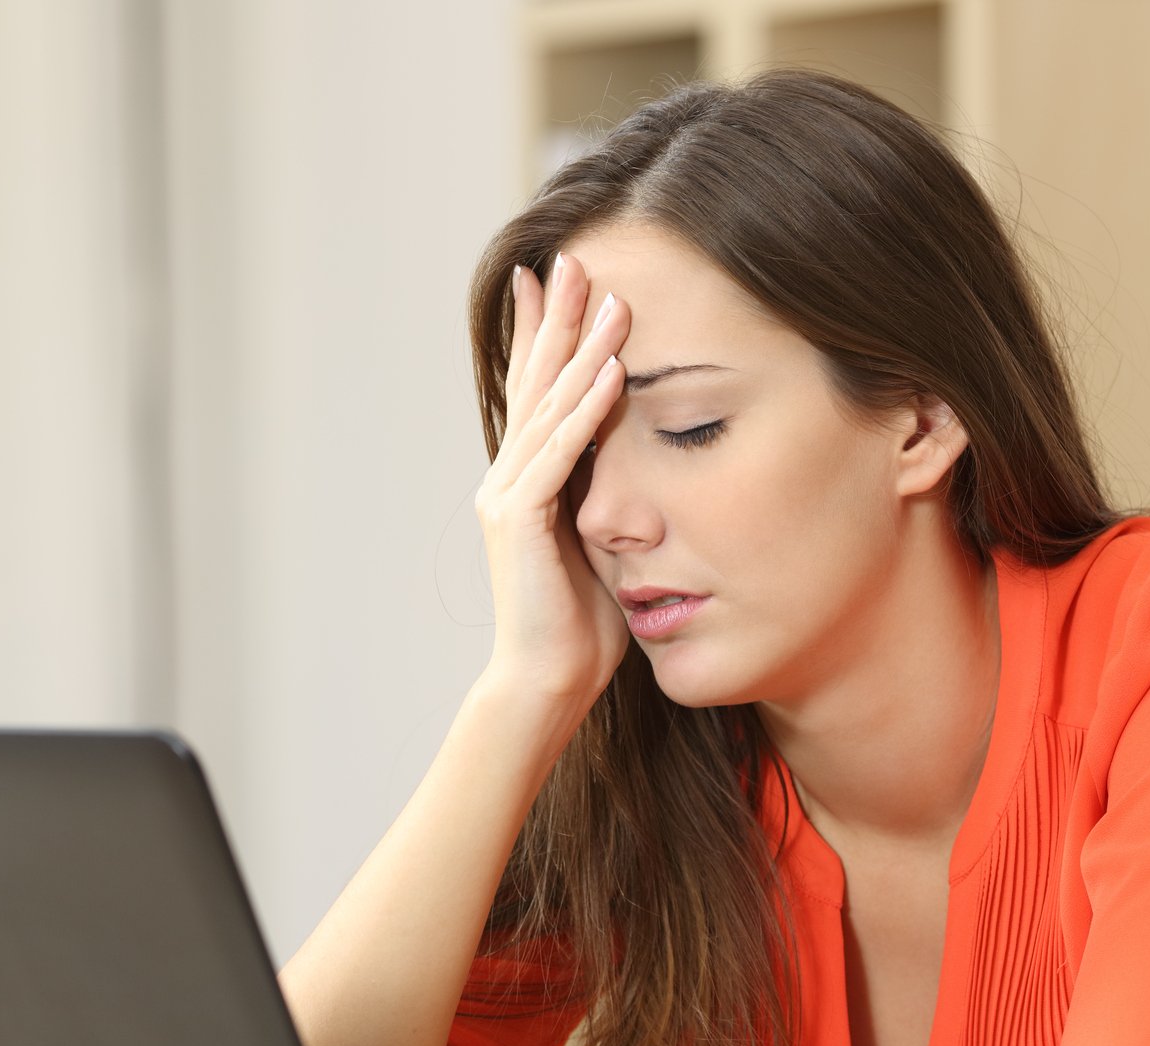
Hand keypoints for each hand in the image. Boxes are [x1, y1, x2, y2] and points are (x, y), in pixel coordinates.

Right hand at [475, 254, 631, 704]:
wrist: (544, 682)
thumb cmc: (580, 627)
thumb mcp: (601, 544)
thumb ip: (609, 498)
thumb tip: (642, 466)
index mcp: (524, 482)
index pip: (536, 393)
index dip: (544, 336)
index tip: (558, 281)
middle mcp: (507, 479)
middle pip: (534, 382)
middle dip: (555, 319)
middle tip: (572, 259)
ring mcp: (509, 497)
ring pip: (549, 407)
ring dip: (581, 350)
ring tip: (610, 300)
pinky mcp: (520, 521)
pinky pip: (560, 453)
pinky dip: (586, 410)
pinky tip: (611, 372)